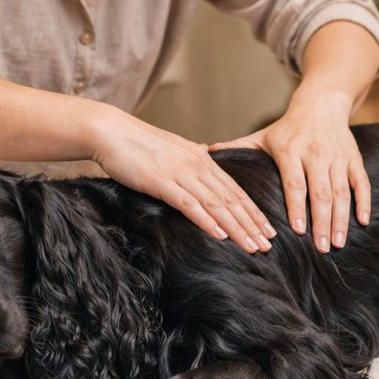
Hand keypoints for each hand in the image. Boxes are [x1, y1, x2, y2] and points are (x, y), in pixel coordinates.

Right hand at [89, 108, 275, 253]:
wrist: (111, 132)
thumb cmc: (137, 142)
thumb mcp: (171, 148)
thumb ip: (190, 153)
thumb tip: (204, 152)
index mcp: (201, 159)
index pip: (234, 189)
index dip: (253, 211)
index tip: (267, 229)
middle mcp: (196, 165)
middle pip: (231, 199)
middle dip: (252, 224)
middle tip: (268, 244)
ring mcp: (180, 173)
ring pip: (216, 204)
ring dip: (236, 228)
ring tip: (252, 246)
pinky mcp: (161, 181)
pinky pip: (189, 204)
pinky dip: (206, 221)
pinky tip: (220, 236)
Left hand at [210, 88, 369, 253]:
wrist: (322, 104)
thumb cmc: (288, 128)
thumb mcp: (263, 135)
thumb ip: (238, 146)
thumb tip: (206, 152)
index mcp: (291, 150)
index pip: (294, 182)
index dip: (296, 206)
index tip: (297, 230)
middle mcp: (316, 154)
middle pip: (320, 192)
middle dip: (322, 222)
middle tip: (321, 248)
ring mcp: (337, 157)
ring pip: (341, 192)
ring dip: (341, 219)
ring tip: (337, 243)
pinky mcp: (354, 159)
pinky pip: (361, 183)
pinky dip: (364, 203)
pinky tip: (362, 223)